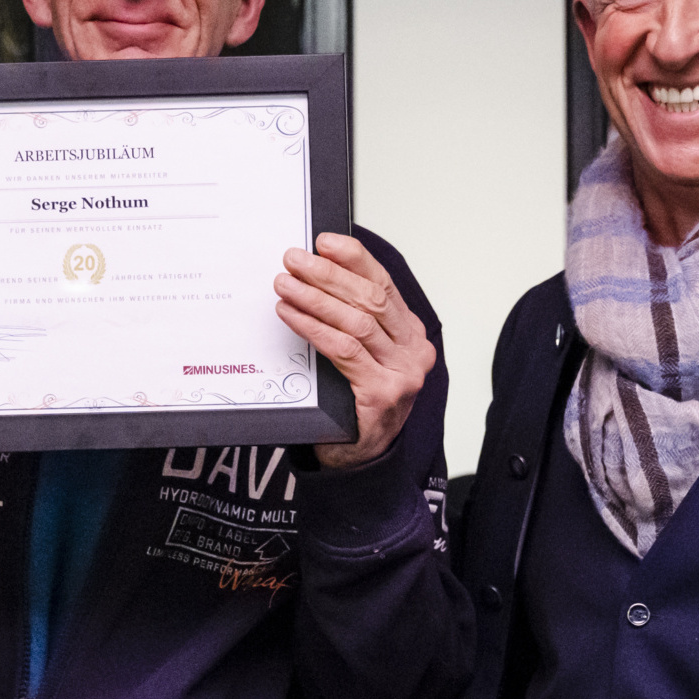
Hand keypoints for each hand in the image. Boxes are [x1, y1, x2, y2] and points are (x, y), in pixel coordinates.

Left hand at [274, 233, 434, 468]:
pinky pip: (344, 351)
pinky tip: (291, 316)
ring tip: (284, 285)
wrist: (362, 457)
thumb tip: (315, 274)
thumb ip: (351, 321)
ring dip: (315, 299)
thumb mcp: (362, 356)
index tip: (324, 241)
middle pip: (370, 299)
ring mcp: (402, 374)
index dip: (354, 259)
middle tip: (293, 260)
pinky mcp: (382, 394)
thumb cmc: (356, 403)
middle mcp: (414, 351)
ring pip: (356, 322)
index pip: (383, 284)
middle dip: (328, 275)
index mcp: (411, 335)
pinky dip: (314, 328)